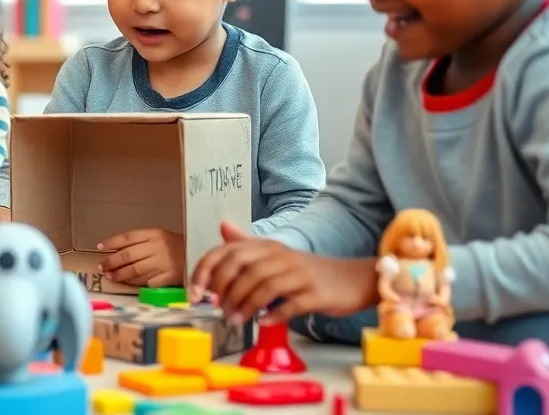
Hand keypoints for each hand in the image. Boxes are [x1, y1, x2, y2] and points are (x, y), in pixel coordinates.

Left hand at [98, 228, 183, 286]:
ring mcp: (162, 264)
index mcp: (155, 234)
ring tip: (110, 276)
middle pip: (128, 255)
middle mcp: (157, 248)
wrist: (201, 257)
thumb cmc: (178, 246)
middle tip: (101, 267)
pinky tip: (126, 283)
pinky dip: (134, 283)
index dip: (112, 243)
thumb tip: (116, 250)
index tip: (99, 248)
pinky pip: (145, 282)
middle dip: (111, 262)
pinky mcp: (167, 278)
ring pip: (134, 270)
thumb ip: (142, 241)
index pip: (128, 237)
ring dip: (119, 275)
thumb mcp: (161, 236)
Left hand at [189, 221, 377, 322]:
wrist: (352, 279)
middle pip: (244, 268)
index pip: (227, 252)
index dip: (206, 271)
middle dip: (225, 291)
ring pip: (264, 287)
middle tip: (218, 309)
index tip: (195, 292)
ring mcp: (300, 275)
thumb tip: (223, 227)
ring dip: (245, 306)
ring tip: (235, 320)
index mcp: (267, 247)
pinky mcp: (316, 294)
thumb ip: (248, 244)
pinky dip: (272, 314)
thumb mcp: (276, 254)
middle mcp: (282, 256)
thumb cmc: (307, 271)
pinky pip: (290, 305)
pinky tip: (261, 322)